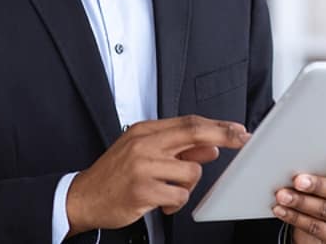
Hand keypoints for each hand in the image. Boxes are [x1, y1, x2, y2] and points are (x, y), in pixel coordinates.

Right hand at [65, 115, 250, 235]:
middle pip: (194, 134)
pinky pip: (179, 196)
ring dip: (187, 187)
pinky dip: (176, 203)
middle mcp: (143, 144)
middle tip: (242, 140)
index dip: (217, 126)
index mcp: (144, 132)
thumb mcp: (143, 154)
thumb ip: (177, 149)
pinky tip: (162, 204)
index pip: (188, 123)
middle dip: (224, 136)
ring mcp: (142, 167)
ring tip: (169, 191)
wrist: (83, 197)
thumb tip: (210, 148)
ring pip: (191, 172)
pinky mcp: (142, 191)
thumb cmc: (114, 176)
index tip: (238, 130)